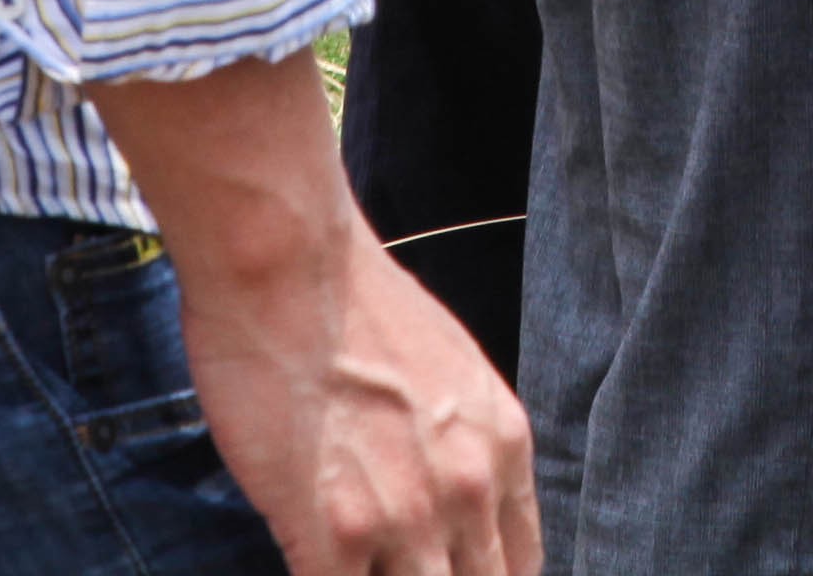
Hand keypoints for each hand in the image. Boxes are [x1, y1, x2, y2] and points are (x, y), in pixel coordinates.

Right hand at [174, 217, 540, 575]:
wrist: (291, 266)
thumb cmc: (357, 305)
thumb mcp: (453, 372)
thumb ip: (462, 443)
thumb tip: (448, 499)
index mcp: (505, 449)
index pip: (521, 564)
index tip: (450, 571)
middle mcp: (469, 491)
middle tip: (395, 563)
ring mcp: (405, 519)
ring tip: (359, 560)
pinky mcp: (333, 535)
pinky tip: (312, 558)